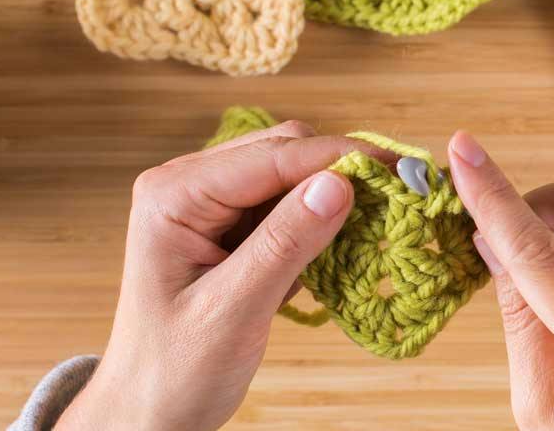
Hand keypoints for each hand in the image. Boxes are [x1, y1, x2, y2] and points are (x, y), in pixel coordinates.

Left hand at [57, 119, 373, 430]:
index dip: (346, 158)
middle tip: (402, 200)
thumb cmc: (174, 372)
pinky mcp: (230, 223)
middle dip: (345, 171)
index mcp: (175, 195)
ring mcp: (209, 202)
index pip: (276, 156)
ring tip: (378, 225)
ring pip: (294, 170)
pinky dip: (322, 217)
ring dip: (337, 194)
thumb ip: (284, 244)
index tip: (407, 173)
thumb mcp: (233, 311)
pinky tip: (342, 245)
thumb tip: (342, 183)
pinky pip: (289, 200)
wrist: (147, 413)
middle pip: (288, 150)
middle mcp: (189, 184)